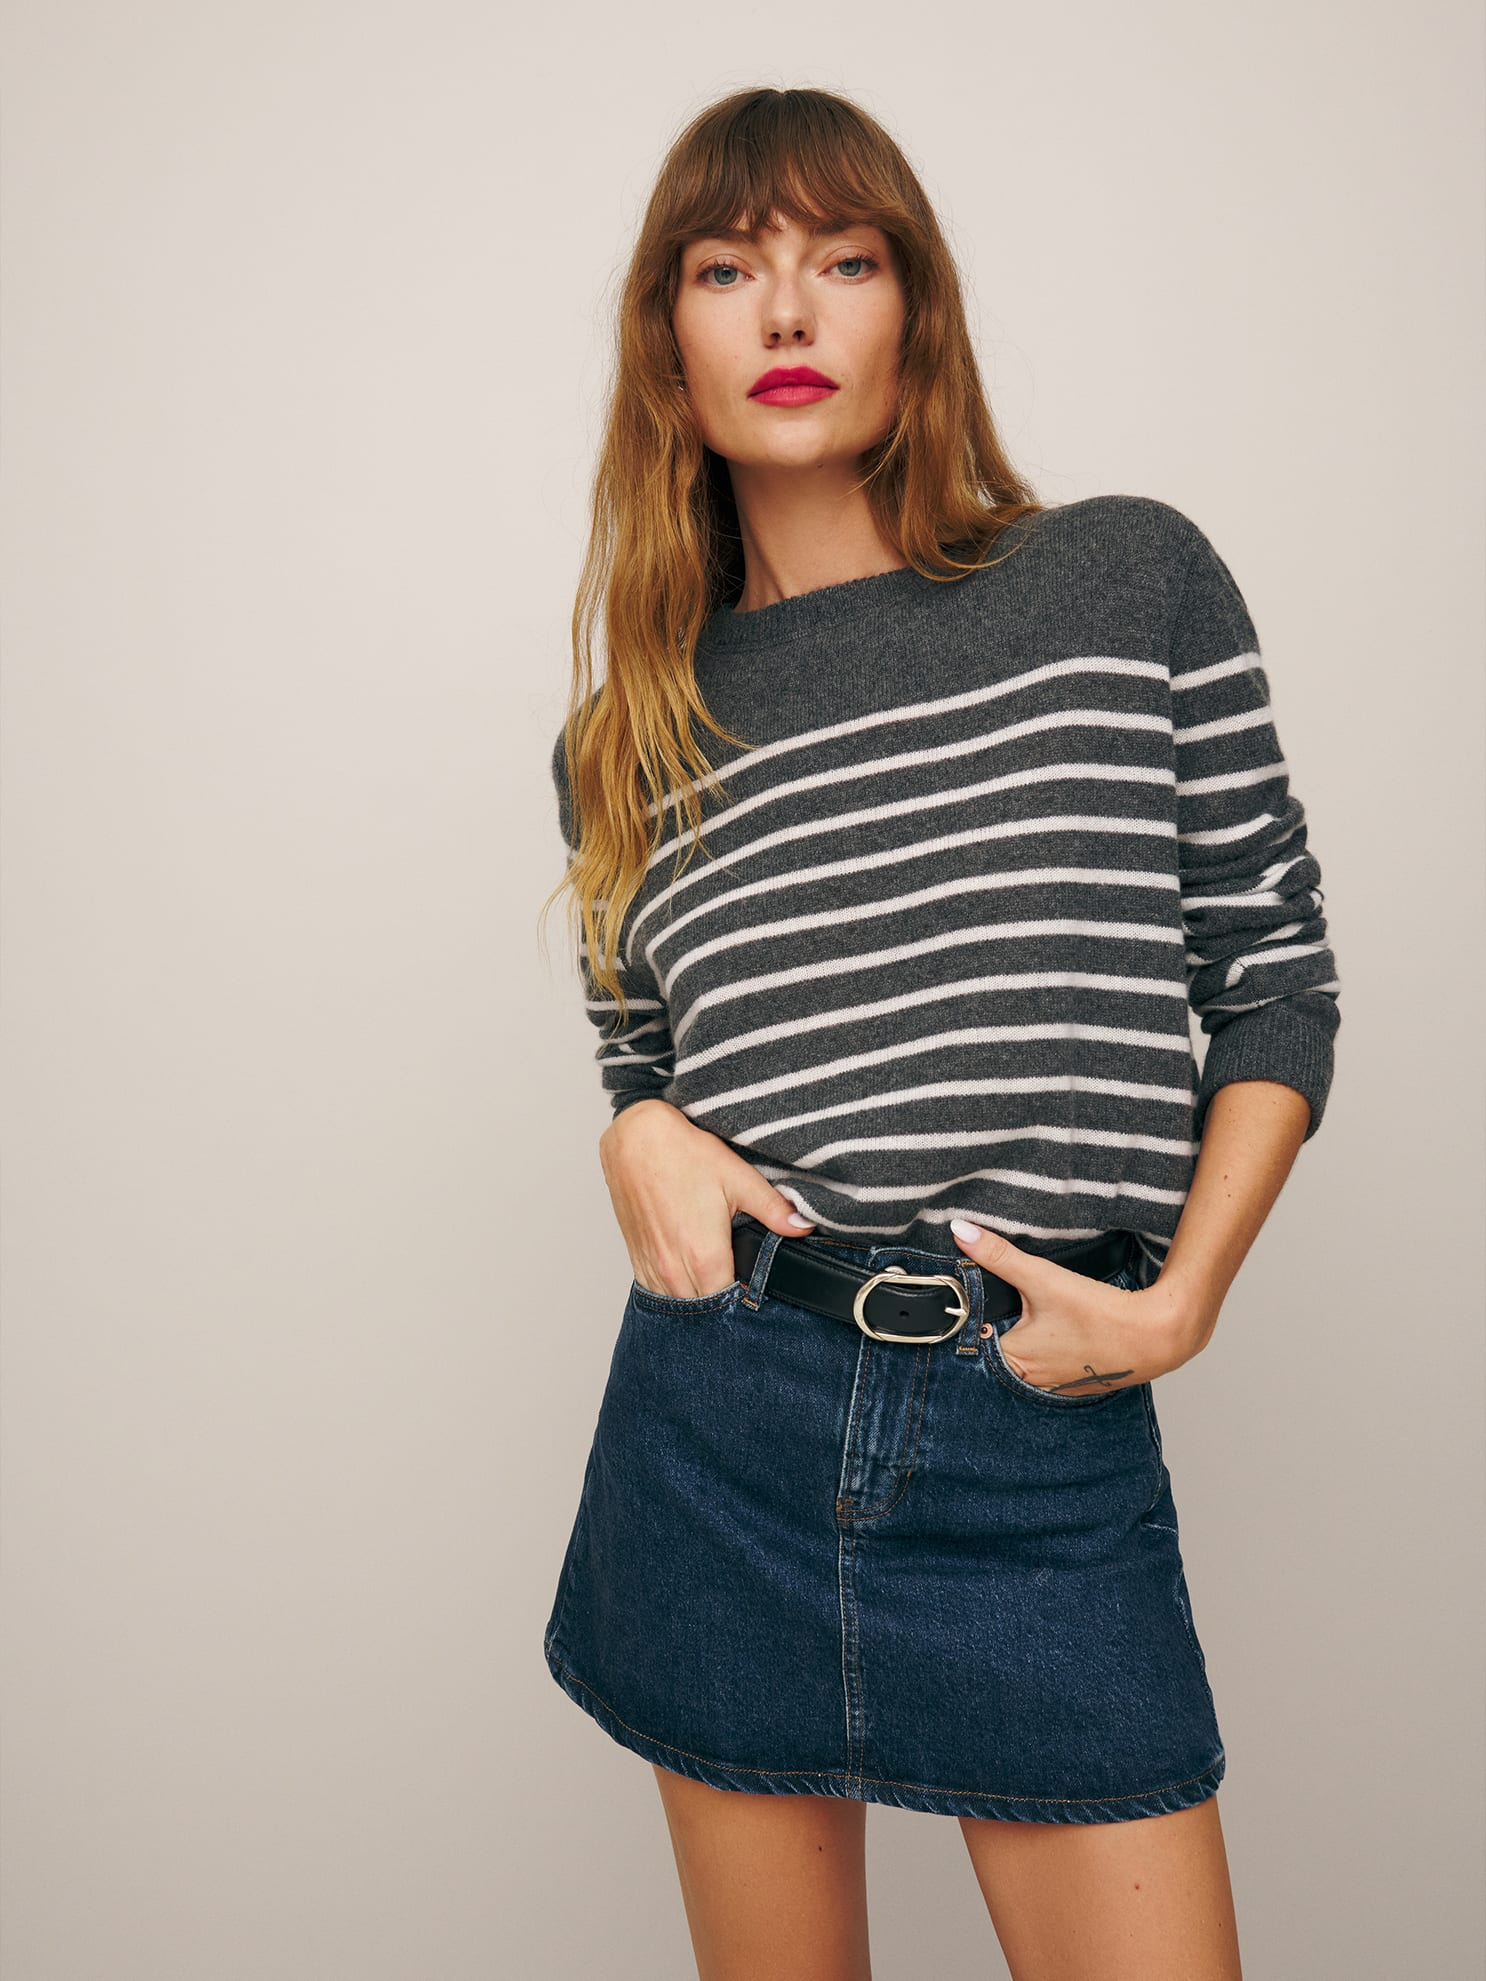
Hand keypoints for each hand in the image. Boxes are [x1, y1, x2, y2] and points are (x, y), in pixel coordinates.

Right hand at [599, 1100, 815, 1298]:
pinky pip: (656, 1293)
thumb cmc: (683, 1154)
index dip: (747, 1303)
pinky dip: (674, 1291)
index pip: (730, 1304)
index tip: (758, 1294)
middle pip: (704, 1311)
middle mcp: (674, 1270)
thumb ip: (773, 1209)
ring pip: (678, 1306)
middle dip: (723, 1305)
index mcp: (704, 1257)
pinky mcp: (637, 1259)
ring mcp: (652, 1267)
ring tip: (716, 1285)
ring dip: (697, 1302)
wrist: (636, 1139)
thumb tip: (802, 1227)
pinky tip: (689, 1279)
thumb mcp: (738, 1178)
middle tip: (741, 1287)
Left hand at [948, 1218, 1200, 1392]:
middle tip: (1023, 1297)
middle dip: (1003, 1318)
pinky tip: (1066, 1328)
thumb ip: (999, 1255)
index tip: (982, 1290)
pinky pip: (1051, 1361)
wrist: (1154, 1336)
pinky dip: (1052, 1344)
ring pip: (1026, 1351)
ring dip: (1029, 1332)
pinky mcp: (1075, 1381)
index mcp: (1012, 1361)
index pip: (973, 1332)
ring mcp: (1053, 1385)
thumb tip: (961, 1231)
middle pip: (999, 1340)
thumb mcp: (1043, 1278)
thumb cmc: (1100, 1315)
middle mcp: (1028, 1380)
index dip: (975, 1309)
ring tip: (1047, 1311)